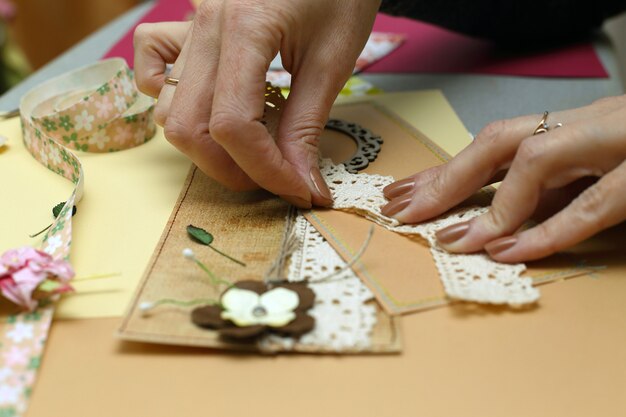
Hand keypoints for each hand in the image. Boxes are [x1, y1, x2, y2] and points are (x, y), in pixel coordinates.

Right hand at [134, 0, 380, 207]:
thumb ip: (307, 124)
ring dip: (206, 146)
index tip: (299, 189)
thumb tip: (298, 182)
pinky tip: (209, 106)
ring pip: (168, 108)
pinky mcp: (190, 24)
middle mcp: (205, 26)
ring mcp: (191, 23)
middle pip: (189, 127)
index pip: (234, 125)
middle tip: (276, 180)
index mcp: (246, 27)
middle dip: (233, 169)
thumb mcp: (334, 58)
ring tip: (254, 151)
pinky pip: (152, 65)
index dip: (266, 170)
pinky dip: (169, 97)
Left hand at [381, 95, 625, 262]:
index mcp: (573, 129)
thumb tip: (495, 226)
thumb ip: (552, 193)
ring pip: (541, 160)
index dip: (444, 169)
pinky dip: (551, 228)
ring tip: (450, 240)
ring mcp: (620, 143)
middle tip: (402, 210)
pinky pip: (596, 201)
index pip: (493, 147)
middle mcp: (588, 128)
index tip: (401, 194)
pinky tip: (512, 252)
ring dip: (491, 203)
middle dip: (447, 176)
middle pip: (502, 142)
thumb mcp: (594, 172)